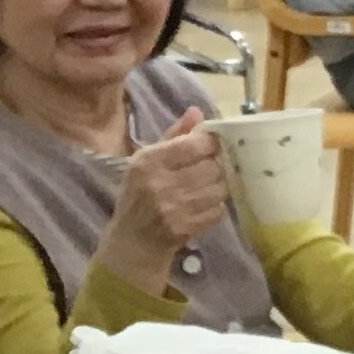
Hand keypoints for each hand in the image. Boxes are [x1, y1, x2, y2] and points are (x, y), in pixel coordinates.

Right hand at [96, 107, 230, 292]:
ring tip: (207, 187)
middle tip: (211, 169)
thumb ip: (174, 136)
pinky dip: (216, 206)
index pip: (195, 144)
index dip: (211, 143)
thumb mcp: (147, 161)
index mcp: (149, 161)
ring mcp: (174, 208)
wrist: (134, 241)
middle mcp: (161, 183)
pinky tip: (203, 206)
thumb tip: (197, 112)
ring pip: (219, 188)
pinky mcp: (186, 228)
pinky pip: (218, 210)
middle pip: (212, 166)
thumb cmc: (139, 195)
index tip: (213, 145)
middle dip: (217, 166)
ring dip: (219, 187)